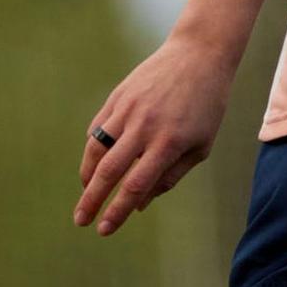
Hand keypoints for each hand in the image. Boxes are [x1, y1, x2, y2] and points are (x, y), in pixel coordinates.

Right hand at [75, 32, 236, 235]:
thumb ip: (170, 177)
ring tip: (86, 196)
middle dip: (91, 201)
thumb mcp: (200, 146)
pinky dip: (92, 151)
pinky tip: (93, 167)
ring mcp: (127, 110)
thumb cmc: (206, 107)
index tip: (105, 230)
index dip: (117, 211)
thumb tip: (140, 205)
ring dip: (87, 178)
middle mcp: (144, 126)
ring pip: (96, 150)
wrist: (198, 56)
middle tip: (80, 222)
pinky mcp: (117, 97)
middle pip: (108, 172)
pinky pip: (97, 130)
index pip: (135, 186)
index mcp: (169, 142)